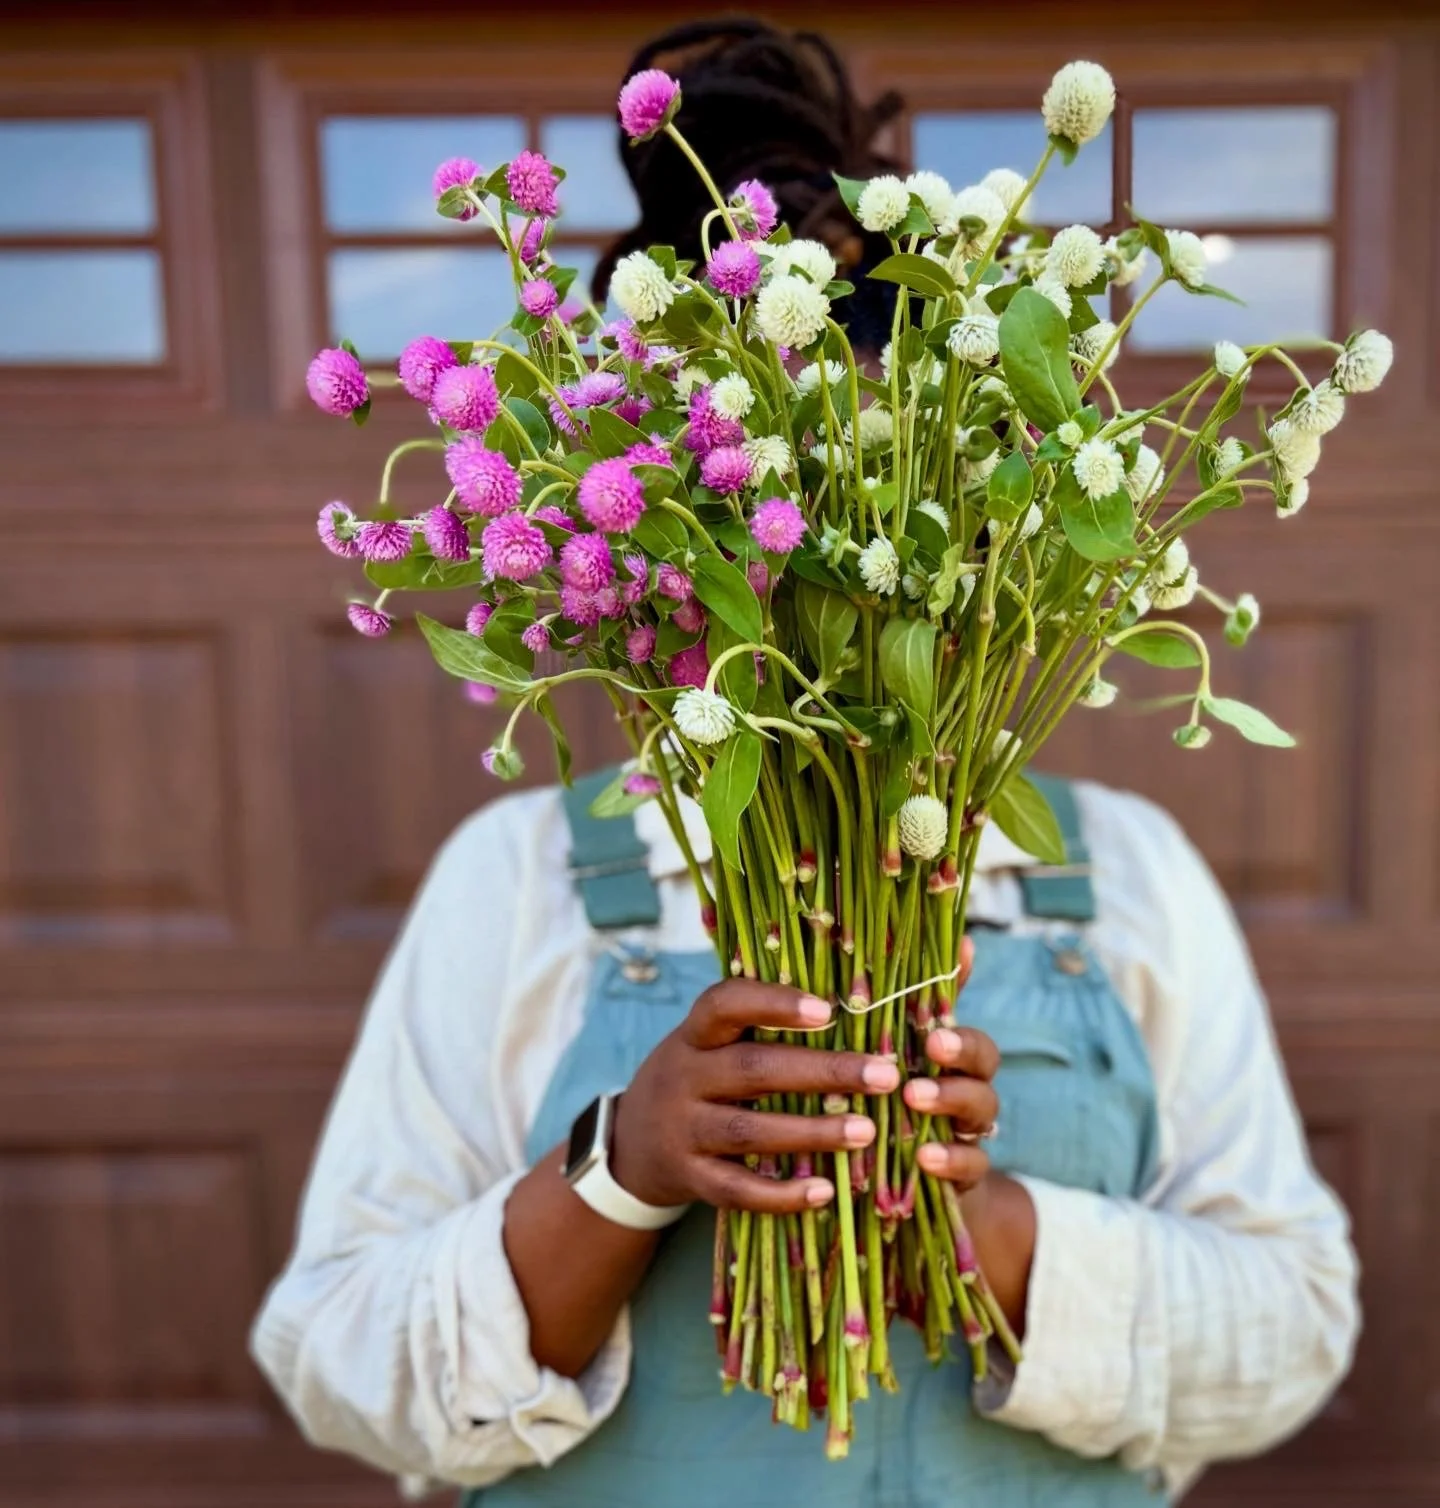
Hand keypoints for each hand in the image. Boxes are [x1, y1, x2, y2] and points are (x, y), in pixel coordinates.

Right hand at [610, 979, 900, 1214]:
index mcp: (695, 1035)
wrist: (630, 1145)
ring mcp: (682, 1130)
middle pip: (752, 1070)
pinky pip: (735, 1189)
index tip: (828, 1011)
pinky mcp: (689, 1178)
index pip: (723, 1005)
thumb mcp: (711, 1043)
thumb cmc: (698, 1078)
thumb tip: (855, 1005)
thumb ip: (762, 1023)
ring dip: (812, 1132)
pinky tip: (826, 1191)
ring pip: (748, 1130)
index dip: (773, 1003)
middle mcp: (683, 1077)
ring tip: (867, 1131)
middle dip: (822, 1071)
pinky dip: (781, 1194)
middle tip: (883, 1075)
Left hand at [899, 939, 1034, 1332]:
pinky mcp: (965, 1176)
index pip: (967, 1029)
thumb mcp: (896, 1054)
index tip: (931, 1029)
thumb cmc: (898, 1101)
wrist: (912, 1184)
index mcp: (950, 1057)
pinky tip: (926, 1157)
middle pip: (985, 1065)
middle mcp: (968, 1088)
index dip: (958, 1025)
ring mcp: (971, 1132)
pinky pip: (972, 1166)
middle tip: (932, 1049)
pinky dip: (952, 1160)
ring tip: (914, 1099)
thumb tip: (931, 941)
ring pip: (982, 1112)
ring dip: (951, 1101)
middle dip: (961, 1054)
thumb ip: (909, 1004)